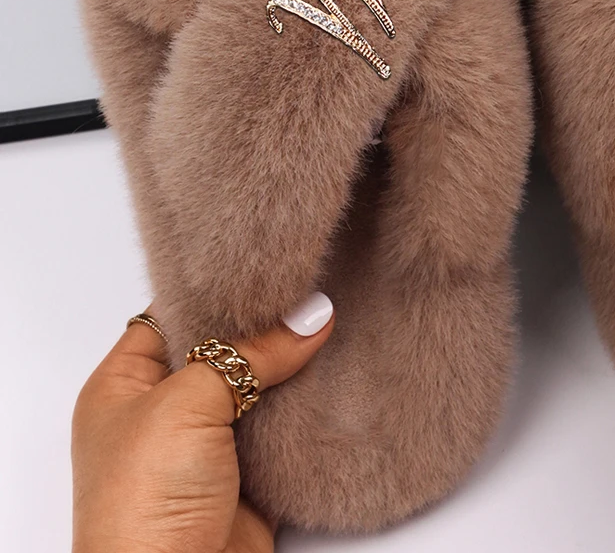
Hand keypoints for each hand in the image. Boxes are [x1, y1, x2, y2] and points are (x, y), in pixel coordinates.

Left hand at [72, 294, 334, 552]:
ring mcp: (207, 444)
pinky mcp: (248, 474)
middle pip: (223, 350)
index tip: (267, 267)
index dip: (216, 291)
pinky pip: (283, 425)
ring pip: (259, 386)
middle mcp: (164, 411)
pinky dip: (308, 406)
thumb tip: (312, 315)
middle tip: (312, 287)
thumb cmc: (144, 500)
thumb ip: (250, 353)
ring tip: (333, 320)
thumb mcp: (187, 403)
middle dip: (266, 325)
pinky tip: (336, 374)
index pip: (172, 315)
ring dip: (293, 364)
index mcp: (125, 385)